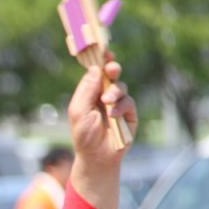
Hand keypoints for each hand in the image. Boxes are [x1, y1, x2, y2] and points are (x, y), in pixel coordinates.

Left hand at [67, 54, 137, 208]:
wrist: (97, 157)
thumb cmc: (84, 135)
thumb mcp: (79, 111)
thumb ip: (86, 90)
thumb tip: (94, 69)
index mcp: (90, 93)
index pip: (96, 73)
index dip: (100, 62)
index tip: (103, 52)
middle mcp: (104, 96)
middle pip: (111, 75)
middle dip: (112, 69)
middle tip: (111, 68)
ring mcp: (118, 104)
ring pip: (120, 87)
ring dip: (114, 92)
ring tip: (107, 102)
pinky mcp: (129, 114)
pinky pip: (128, 102)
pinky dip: (121, 106)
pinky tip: (112, 114)